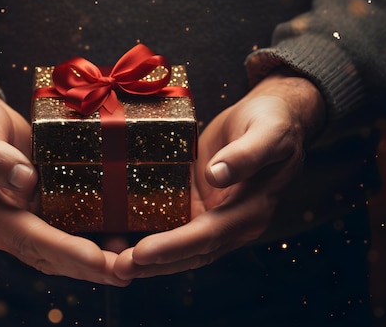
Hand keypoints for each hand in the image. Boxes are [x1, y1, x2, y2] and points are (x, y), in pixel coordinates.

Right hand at [0, 80, 129, 285]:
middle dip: (91, 267)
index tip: (99, 260)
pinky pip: (70, 229)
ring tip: (135, 262)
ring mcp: (27, 219)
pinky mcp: (42, 207)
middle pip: (51, 256)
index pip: (30, 240)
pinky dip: (96, 238)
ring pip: (63, 250)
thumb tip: (25, 180)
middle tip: (130, 271)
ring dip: (98, 261)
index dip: (65, 251)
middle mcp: (9, 226)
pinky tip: (125, 236)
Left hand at [114, 69, 325, 278]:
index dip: (175, 246)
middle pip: (191, 252)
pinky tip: (121, 237)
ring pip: (180, 247)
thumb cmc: (273, 122)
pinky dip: (149, 235)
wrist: (270, 116)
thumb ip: (246, 155)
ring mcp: (213, 216)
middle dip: (154, 264)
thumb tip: (217, 176)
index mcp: (251, 209)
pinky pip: (173, 226)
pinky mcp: (198, 205)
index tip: (142, 253)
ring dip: (148, 259)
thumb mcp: (268, 132)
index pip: (209, 235)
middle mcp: (231, 221)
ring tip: (112, 262)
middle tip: (117, 268)